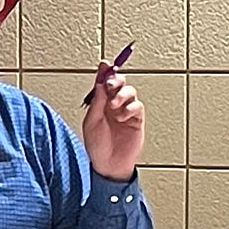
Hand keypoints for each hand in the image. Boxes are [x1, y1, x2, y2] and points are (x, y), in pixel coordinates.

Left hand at [82, 61, 144, 180]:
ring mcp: (125, 111)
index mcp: (99, 103)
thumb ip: (97, 103)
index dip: (104, 72)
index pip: (103, 83)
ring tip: (114, 105)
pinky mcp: (136, 120)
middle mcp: (112, 104)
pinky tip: (122, 117)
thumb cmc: (97, 146)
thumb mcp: (91, 122)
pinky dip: (129, 108)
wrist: (109, 164)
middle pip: (118, 83)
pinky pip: (137, 106)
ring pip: (129, 91)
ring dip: (122, 94)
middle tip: (110, 84)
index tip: (104, 64)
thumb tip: (99, 84)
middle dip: (115, 80)